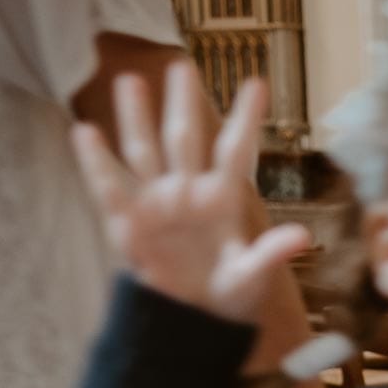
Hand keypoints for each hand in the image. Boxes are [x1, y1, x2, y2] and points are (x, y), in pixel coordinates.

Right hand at [71, 64, 311, 324]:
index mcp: (223, 200)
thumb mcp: (252, 276)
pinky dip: (97, 164)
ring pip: (145, 152)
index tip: (258, 83)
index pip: (236, 151)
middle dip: (183, 103)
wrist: (193, 322)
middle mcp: (188, 193)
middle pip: (184, 139)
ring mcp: (157, 205)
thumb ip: (271, 253)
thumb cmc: (229, 296)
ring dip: (137, 118)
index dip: (246, 119)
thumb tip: (302, 237)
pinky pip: (110, 189)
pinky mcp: (129, 225)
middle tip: (181, 64)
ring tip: (129, 81)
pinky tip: (85, 133)